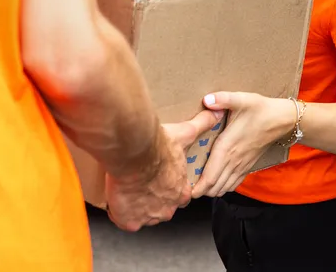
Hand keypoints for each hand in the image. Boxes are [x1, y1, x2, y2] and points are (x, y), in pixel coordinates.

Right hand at [104, 108, 221, 231]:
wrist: (133, 153)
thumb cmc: (158, 146)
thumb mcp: (186, 133)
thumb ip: (202, 124)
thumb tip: (217, 113)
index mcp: (182, 191)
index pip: (180, 197)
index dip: (168, 189)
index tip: (159, 180)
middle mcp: (168, 208)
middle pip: (161, 209)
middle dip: (153, 200)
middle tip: (142, 184)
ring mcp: (149, 216)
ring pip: (143, 216)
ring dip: (136, 207)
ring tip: (129, 190)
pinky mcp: (130, 221)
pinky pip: (125, 221)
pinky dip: (121, 213)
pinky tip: (118, 199)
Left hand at [192, 92, 296, 197]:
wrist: (282, 119)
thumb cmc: (261, 109)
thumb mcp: (242, 99)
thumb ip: (223, 99)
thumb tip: (207, 99)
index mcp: (227, 147)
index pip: (210, 177)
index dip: (197, 188)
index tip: (185, 190)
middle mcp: (233, 161)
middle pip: (214, 187)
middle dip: (200, 191)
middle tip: (187, 187)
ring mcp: (242, 165)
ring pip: (224, 188)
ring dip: (211, 190)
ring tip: (200, 185)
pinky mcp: (248, 166)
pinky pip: (234, 184)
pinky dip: (223, 187)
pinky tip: (217, 182)